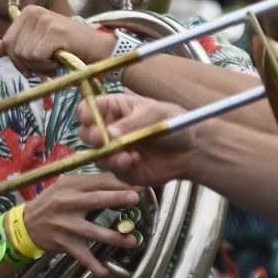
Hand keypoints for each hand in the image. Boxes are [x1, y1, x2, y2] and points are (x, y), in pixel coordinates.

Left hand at [0, 6, 114, 77]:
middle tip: (46, 65)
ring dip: (41, 67)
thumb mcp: (40, 43)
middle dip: (29, 65)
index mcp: (28, 13)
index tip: (32, 66)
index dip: (17, 60)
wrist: (99, 48)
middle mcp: (34, 12)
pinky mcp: (54, 32)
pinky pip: (37, 57)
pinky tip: (59, 61)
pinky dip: (48, 66)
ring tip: (55, 62)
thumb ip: (19, 44)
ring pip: (25, 55)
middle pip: (14, 50)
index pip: (7, 42)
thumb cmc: (70, 47)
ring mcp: (45, 21)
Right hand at [21, 171, 145, 277]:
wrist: (25, 225)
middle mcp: (67, 204)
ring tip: (132, 241)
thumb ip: (86, 184)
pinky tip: (110, 274)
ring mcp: (67, 226)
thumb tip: (117, 183)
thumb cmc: (49, 203)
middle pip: (96, 200)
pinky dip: (97, 267)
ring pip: (94, 231)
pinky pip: (84, 257)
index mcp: (69, 186)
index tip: (137, 187)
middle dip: (117, 199)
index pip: (97, 182)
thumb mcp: (63, 186)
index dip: (118, 184)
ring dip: (114, 237)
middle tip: (136, 199)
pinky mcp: (66, 244)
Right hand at [76, 90, 195, 187]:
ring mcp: (115, 150)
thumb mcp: (153, 116)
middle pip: (86, 133)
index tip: (89, 119)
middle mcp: (110, 129)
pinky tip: (135, 161)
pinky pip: (112, 169)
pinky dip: (120, 166)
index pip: (89, 108)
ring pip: (96, 154)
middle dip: (91, 136)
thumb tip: (106, 135)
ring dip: (108, 155)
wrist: (192, 150)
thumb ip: (129, 125)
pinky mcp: (122, 168)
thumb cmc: (173, 123)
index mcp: (115, 108)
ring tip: (127, 155)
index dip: (85, 113)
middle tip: (100, 140)